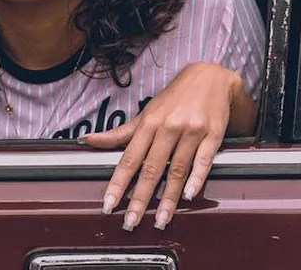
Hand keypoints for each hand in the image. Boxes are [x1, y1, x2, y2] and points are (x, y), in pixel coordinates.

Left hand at [79, 62, 243, 230]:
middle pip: (151, 168)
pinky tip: (189, 195)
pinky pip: (203, 160)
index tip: (109, 203)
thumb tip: (87, 141)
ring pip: (176, 169)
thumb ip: (120, 133)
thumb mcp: (146, 113)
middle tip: (131, 221)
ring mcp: (191, 131)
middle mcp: (168, 128)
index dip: (118, 183)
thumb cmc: (174, 99)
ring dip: (168, 198)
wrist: (210, 78)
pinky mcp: (212, 135)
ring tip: (161, 220)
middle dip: (140, 198)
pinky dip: (196, 178)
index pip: (129, 158)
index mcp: (149, 124)